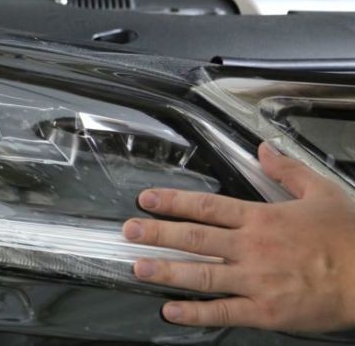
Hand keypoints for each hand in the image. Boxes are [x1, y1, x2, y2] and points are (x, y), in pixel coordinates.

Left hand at [123, 142, 354, 331]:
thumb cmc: (351, 238)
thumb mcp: (322, 193)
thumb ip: (287, 171)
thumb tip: (264, 149)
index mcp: (262, 219)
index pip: (207, 206)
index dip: (172, 202)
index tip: (147, 200)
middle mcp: (252, 248)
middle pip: (194, 238)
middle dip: (156, 233)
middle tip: (128, 231)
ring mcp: (257, 280)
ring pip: (202, 274)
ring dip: (166, 270)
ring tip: (138, 266)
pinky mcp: (266, 310)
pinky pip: (223, 311)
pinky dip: (195, 313)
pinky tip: (171, 311)